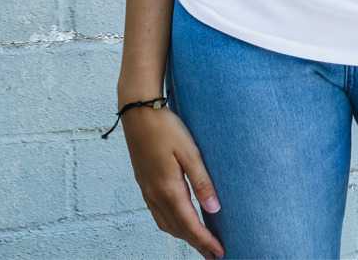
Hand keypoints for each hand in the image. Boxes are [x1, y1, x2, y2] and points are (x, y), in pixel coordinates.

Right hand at [121, 105, 225, 259]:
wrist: (138, 112)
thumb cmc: (166, 127)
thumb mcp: (189, 151)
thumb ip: (202, 181)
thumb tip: (214, 209)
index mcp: (168, 189)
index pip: (190, 225)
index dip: (205, 241)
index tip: (219, 252)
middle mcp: (155, 195)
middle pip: (178, 229)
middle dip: (196, 244)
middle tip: (213, 255)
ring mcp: (147, 190)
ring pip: (166, 224)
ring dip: (183, 236)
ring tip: (199, 241)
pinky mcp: (144, 183)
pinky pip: (158, 214)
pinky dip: (171, 224)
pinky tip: (178, 221)